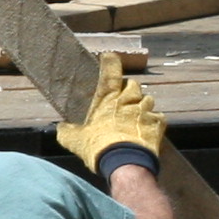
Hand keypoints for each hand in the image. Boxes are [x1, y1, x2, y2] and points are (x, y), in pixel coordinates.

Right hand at [51, 53, 167, 173]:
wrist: (126, 163)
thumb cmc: (98, 147)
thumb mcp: (75, 141)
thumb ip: (67, 131)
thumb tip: (60, 127)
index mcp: (107, 100)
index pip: (109, 73)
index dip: (110, 62)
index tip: (109, 56)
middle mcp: (128, 100)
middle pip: (133, 85)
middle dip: (129, 90)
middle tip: (123, 100)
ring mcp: (145, 111)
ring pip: (148, 99)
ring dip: (142, 105)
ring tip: (135, 116)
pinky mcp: (158, 124)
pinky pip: (158, 117)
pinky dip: (153, 121)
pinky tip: (146, 130)